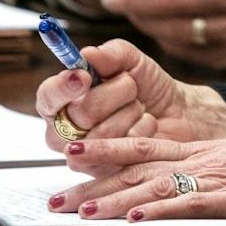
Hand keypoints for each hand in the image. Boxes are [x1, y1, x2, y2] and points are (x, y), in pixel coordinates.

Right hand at [34, 37, 225, 154]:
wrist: (178, 114)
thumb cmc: (146, 86)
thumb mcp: (132, 60)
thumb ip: (111, 53)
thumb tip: (88, 54)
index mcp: (61, 100)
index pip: (48, 95)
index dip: (64, 87)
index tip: (84, 76)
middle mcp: (64, 130)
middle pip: (81, 113)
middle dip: (115, 93)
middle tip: (129, 86)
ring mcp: (83, 155)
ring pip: (103, 132)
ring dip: (131, 111)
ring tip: (138, 107)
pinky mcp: (103, 172)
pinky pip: (122, 149)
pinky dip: (141, 130)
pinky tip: (144, 127)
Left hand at [60, 129, 225, 221]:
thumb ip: (210, 170)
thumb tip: (182, 185)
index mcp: (203, 149)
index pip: (143, 147)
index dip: (103, 151)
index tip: (69, 156)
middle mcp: (203, 158)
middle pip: (136, 167)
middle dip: (92, 180)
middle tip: (53, 192)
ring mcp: (217, 176)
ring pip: (155, 186)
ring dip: (114, 199)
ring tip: (80, 209)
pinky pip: (192, 204)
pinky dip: (161, 211)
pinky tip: (136, 218)